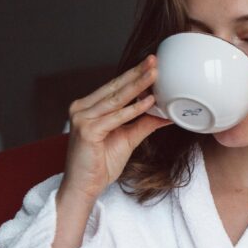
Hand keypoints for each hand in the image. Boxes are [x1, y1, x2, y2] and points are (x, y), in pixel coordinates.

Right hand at [60, 54, 172, 200]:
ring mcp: (82, 118)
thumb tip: (165, 114)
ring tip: (155, 74)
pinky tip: (149, 101)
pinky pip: (116, 117)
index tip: (151, 64)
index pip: (115, 87)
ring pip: (116, 99)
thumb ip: (143, 123)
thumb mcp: (127, 138)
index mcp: (89, 107)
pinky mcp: (87, 130)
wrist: (84, 187)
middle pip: (115, 87)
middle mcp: (82, 108)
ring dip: (138, 85)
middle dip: (137, 73)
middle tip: (155, 61)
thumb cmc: (100, 164)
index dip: (134, 75)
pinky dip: (133, 109)